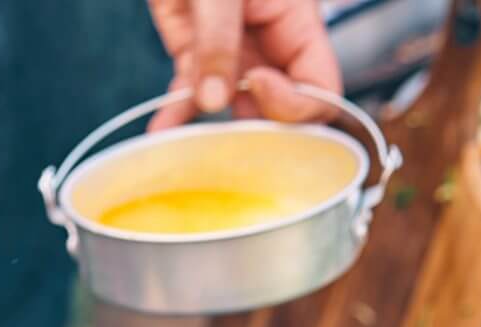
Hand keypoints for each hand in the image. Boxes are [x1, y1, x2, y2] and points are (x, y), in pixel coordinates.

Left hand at [146, 0, 340, 129]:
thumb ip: (217, 42)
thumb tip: (212, 103)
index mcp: (298, 22)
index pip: (320, 85)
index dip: (297, 104)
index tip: (259, 87)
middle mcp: (270, 45)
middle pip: (280, 107)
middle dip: (258, 129)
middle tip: (228, 141)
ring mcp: (232, 53)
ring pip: (233, 107)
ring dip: (212, 129)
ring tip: (188, 148)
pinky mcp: (195, 54)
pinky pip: (190, 94)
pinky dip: (176, 114)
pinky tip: (160, 131)